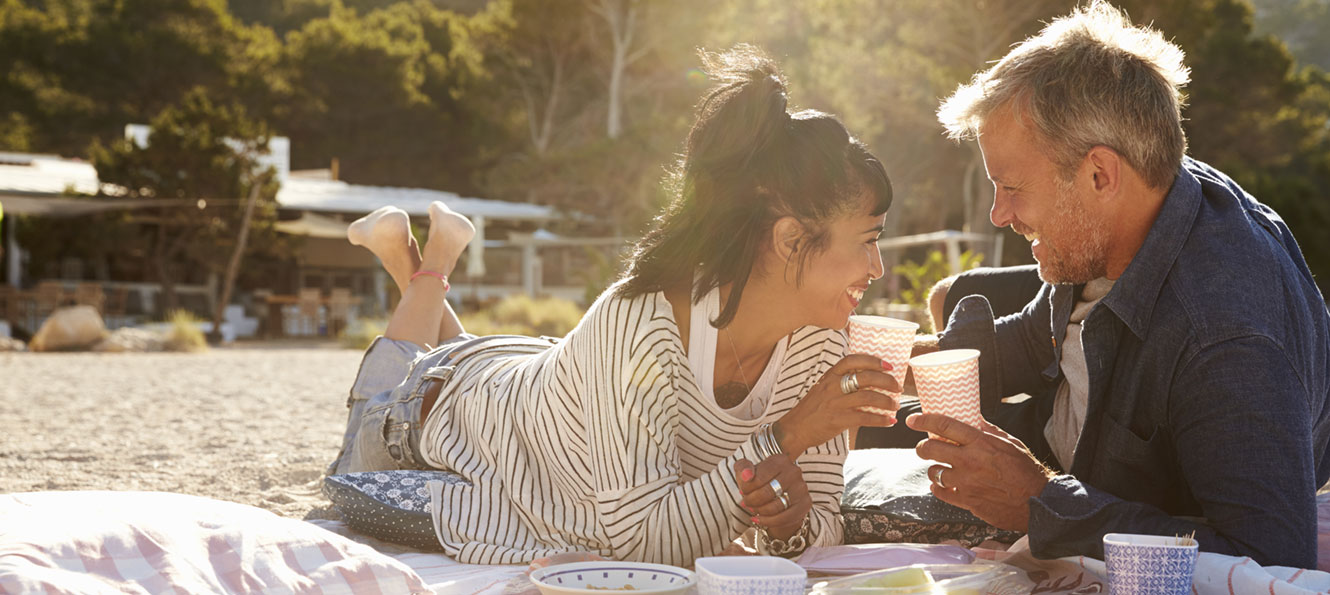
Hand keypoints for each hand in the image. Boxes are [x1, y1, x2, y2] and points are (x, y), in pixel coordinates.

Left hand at [734, 455, 808, 539]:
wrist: (778, 495)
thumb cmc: (761, 481)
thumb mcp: (747, 470)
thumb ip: (743, 468)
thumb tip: (746, 475)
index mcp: (780, 460)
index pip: (758, 478)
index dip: (746, 489)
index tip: (743, 491)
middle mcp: (794, 471)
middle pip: (766, 493)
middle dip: (752, 501)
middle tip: (747, 502)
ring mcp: (801, 488)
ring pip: (775, 507)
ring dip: (759, 511)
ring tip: (754, 509)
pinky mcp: (805, 504)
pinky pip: (784, 518)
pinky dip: (768, 521)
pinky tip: (759, 519)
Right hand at [776, 354, 900, 455]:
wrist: (794, 429)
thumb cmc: (812, 409)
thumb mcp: (823, 389)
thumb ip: (841, 382)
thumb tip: (871, 381)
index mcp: (829, 376)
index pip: (852, 360)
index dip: (872, 360)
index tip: (888, 365)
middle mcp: (832, 386)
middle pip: (865, 378)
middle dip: (886, 381)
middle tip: (897, 387)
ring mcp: (835, 403)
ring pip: (868, 398)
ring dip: (886, 401)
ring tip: (895, 405)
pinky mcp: (837, 420)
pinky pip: (865, 418)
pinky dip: (881, 420)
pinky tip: (889, 421)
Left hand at [907, 413, 1055, 531]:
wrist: (1037, 501)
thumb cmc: (1026, 470)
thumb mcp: (1010, 443)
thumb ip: (988, 431)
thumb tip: (973, 419)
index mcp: (980, 442)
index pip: (944, 426)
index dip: (923, 421)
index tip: (912, 420)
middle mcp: (969, 461)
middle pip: (930, 449)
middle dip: (922, 447)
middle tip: (924, 448)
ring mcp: (966, 482)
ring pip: (933, 472)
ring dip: (934, 469)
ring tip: (941, 469)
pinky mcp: (967, 501)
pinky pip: (941, 493)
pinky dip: (938, 488)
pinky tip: (941, 485)